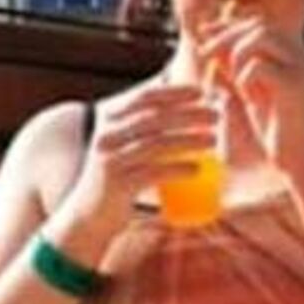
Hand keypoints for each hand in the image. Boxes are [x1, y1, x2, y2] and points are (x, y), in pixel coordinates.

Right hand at [57, 83, 218, 238]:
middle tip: (216, 115)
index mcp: (109, 120)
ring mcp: (111, 160)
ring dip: (189, 139)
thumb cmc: (115, 174)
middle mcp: (108, 136)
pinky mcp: (118, 184)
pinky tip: (196, 169)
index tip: (201, 92)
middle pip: (155, 118)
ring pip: (156, 144)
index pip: (145, 97)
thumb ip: (142, 120)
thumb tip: (170, 89)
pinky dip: (177, 169)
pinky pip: (153, 173)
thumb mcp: (122, 142)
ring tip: (213, 139)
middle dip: (189, 113)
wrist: (88, 214)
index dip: (174, 93)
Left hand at [198, 14, 303, 182]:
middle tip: (206, 53)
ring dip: (236, 54)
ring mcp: (301, 67)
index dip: (229, 26)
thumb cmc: (274, 127)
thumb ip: (232, 65)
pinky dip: (245, 78)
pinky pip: (259, 66)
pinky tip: (249, 98)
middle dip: (227, 36)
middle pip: (258, 25)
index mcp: (292, 53)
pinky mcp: (297, 86)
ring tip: (233, 80)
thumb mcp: (248, 90)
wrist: (300, 158)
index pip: (258, 23)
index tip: (204, 33)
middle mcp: (301, 55)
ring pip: (260, 37)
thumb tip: (208, 39)